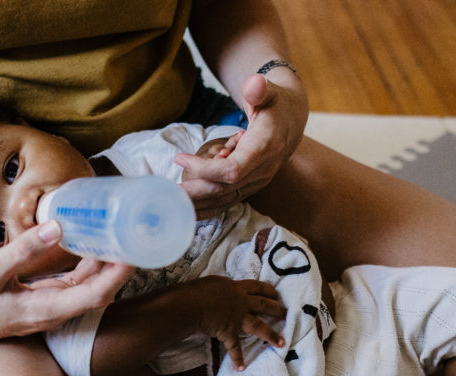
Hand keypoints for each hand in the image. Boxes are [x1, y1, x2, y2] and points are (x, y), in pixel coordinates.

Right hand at [0, 222, 133, 342]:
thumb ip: (24, 249)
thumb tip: (58, 227)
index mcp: (44, 310)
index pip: (94, 295)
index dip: (117, 276)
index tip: (133, 253)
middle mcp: (55, 313)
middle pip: (100, 291)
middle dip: (119, 267)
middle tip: (136, 236)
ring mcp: (52, 308)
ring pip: (90, 287)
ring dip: (106, 265)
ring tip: (122, 235)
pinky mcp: (47, 300)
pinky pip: (76, 283)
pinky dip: (89, 264)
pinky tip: (95, 244)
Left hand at [176, 71, 307, 216]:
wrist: (290, 123)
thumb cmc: (274, 104)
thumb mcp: (269, 91)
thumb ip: (260, 88)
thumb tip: (254, 83)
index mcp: (264, 149)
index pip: (232, 170)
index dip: (205, 169)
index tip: (180, 158)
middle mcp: (262, 172)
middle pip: (223, 189)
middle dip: (193, 191)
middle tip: (165, 190)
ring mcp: (256, 183)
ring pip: (222, 200)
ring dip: (195, 203)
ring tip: (168, 201)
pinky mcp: (249, 187)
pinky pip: (225, 202)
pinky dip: (205, 207)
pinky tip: (185, 211)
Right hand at [192, 276, 285, 370]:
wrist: (190, 305)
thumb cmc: (197, 291)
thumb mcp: (213, 282)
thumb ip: (223, 287)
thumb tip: (222, 289)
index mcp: (236, 289)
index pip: (257, 287)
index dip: (268, 290)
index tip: (276, 294)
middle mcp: (241, 302)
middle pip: (264, 305)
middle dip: (277, 309)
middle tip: (287, 314)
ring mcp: (237, 318)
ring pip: (259, 326)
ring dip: (271, 335)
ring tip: (282, 342)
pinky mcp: (229, 332)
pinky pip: (234, 348)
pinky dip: (237, 358)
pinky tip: (241, 367)